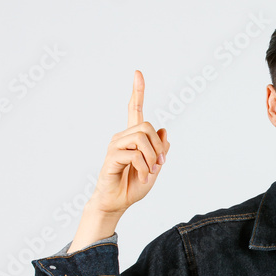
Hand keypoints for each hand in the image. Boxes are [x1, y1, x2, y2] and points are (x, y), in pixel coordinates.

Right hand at [88, 70, 170, 215]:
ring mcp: (115, 146)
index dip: (137, 91)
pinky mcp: (111, 157)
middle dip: (158, 146)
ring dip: (152, 158)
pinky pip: (134, 155)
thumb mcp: (155, 166)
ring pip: (141, 139)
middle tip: (160, 164)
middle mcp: (121, 137)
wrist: (118, 202)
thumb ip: (161, 149)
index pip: (135, 109)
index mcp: (133, 137)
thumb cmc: (134, 185)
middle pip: (147, 127)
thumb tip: (164, 130)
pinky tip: (142, 178)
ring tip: (150, 172)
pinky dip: (144, 169)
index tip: (138, 73)